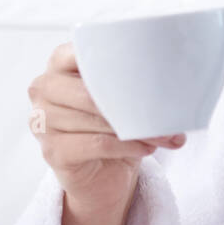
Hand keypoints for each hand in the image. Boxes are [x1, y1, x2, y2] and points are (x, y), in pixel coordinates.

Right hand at [27, 42, 187, 212]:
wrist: (100, 174)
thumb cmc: (113, 124)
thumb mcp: (120, 94)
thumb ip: (132, 79)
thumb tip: (180, 81)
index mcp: (59, 62)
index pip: (83, 50)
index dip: (115, 61)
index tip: (149, 70)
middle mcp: (44, 87)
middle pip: (91, 92)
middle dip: (134, 106)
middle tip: (168, 117)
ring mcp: (43, 121)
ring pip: (98, 120)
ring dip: (137, 130)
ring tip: (164, 135)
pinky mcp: (52, 151)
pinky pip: (96, 144)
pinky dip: (126, 146)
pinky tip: (146, 147)